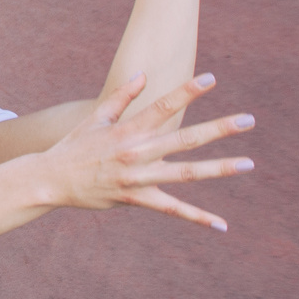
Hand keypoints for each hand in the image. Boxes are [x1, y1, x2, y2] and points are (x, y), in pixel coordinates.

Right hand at [33, 72, 254, 230]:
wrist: (50, 180)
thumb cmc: (74, 146)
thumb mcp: (95, 118)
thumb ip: (122, 96)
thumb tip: (144, 74)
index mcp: (127, 130)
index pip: (162, 106)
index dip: (187, 92)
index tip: (212, 79)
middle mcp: (136, 152)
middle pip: (184, 138)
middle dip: (218, 129)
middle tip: (248, 120)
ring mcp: (138, 177)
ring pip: (185, 172)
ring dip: (219, 168)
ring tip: (248, 163)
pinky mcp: (137, 199)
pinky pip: (172, 209)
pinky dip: (197, 217)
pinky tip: (221, 224)